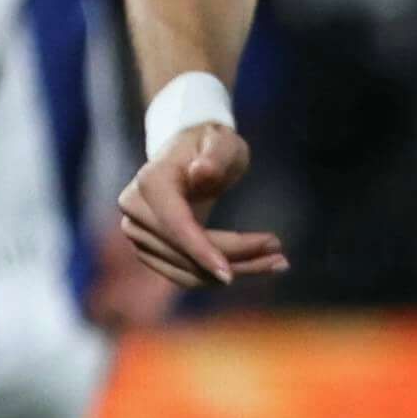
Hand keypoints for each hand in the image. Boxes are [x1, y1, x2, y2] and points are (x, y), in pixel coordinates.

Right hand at [115, 121, 286, 292]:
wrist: (191, 155)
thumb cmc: (211, 144)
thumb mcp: (221, 141)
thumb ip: (214, 156)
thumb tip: (201, 172)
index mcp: (150, 182)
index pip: (174, 224)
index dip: (200, 250)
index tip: (229, 274)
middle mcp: (135, 212)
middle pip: (184, 252)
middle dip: (233, 260)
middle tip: (281, 259)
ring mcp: (138, 234)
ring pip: (187, 271)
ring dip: (233, 272)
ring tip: (277, 263)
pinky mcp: (150, 250)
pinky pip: (185, 274)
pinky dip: (218, 276)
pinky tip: (255, 267)